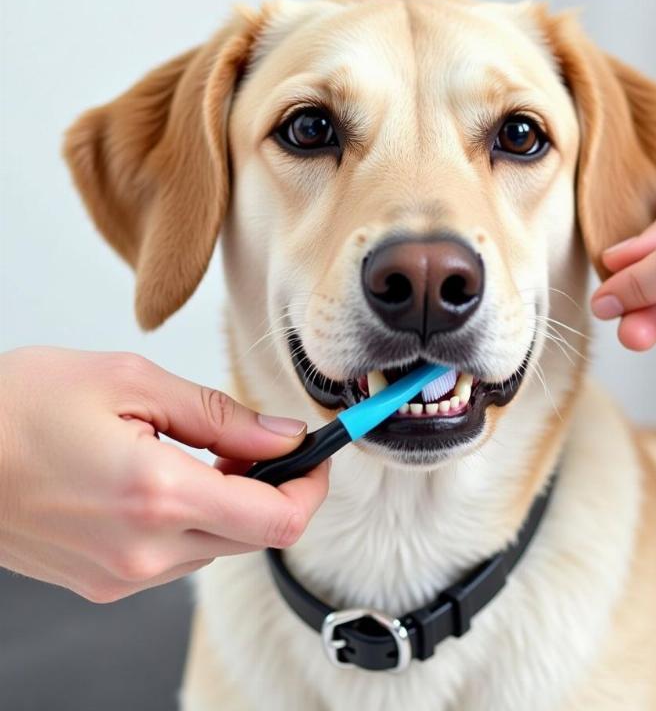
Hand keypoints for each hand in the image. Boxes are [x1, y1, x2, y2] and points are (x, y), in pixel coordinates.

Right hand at [0, 347, 326, 601]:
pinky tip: (168, 479)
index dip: (312, 486)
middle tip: (253, 441)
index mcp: (158, 495)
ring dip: (231, 502)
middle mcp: (144, 552)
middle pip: (255, 536)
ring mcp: (121, 575)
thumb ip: (221, 415)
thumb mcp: (132, 383)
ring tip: (201, 451)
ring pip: (219, 544)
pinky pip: (178, 555)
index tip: (316, 455)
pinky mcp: (104, 582)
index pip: (278, 520)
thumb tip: (284, 436)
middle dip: (274, 489)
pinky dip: (194, 518)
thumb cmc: (22, 406)